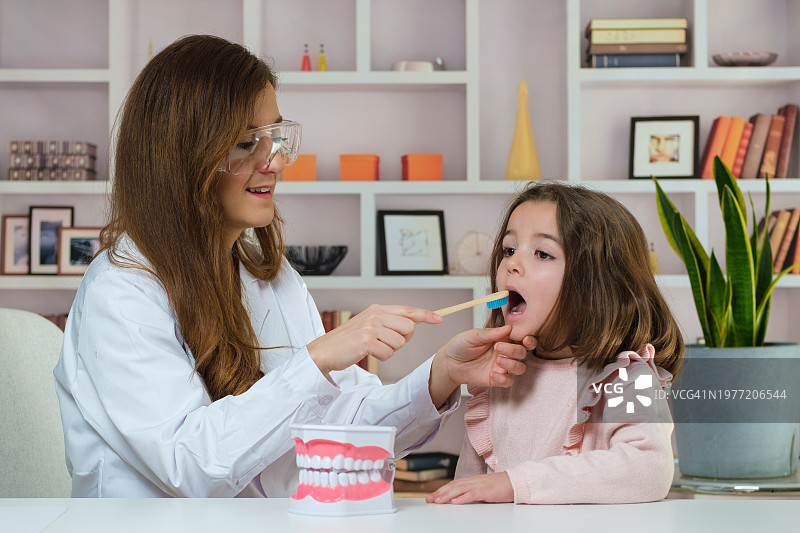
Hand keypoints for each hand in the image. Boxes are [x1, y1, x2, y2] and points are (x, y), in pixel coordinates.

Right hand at [307, 304, 441, 374]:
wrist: (324, 352)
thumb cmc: (348, 341)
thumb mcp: (369, 326)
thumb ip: (389, 322)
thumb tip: (413, 324)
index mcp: (377, 309)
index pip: (408, 310)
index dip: (425, 315)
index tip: (439, 319)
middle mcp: (375, 315)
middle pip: (409, 328)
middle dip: (402, 340)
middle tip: (385, 343)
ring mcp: (370, 327)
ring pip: (400, 343)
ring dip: (389, 350)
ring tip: (373, 348)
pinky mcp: (366, 341)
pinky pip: (388, 354)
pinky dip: (381, 358)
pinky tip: (368, 354)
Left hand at [426, 472, 513, 503]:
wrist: (516, 482)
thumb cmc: (501, 487)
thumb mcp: (483, 490)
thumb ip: (472, 493)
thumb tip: (459, 500)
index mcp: (472, 481)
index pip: (453, 485)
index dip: (441, 490)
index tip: (432, 497)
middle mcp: (474, 481)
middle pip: (453, 486)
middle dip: (440, 493)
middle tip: (429, 500)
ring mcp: (480, 485)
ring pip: (459, 489)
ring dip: (447, 495)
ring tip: (438, 501)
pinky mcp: (487, 491)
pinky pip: (473, 494)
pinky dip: (463, 498)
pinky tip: (455, 502)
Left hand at [428, 325, 533, 404]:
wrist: (449, 362)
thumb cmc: (461, 345)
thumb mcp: (474, 336)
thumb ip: (491, 333)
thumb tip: (509, 328)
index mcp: (502, 339)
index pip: (521, 338)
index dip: (527, 339)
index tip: (523, 339)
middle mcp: (505, 353)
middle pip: (522, 353)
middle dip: (514, 351)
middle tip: (498, 348)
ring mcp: (502, 367)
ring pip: (520, 368)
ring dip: (512, 365)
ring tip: (498, 361)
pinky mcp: (497, 379)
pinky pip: (509, 381)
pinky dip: (504, 379)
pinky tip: (492, 374)